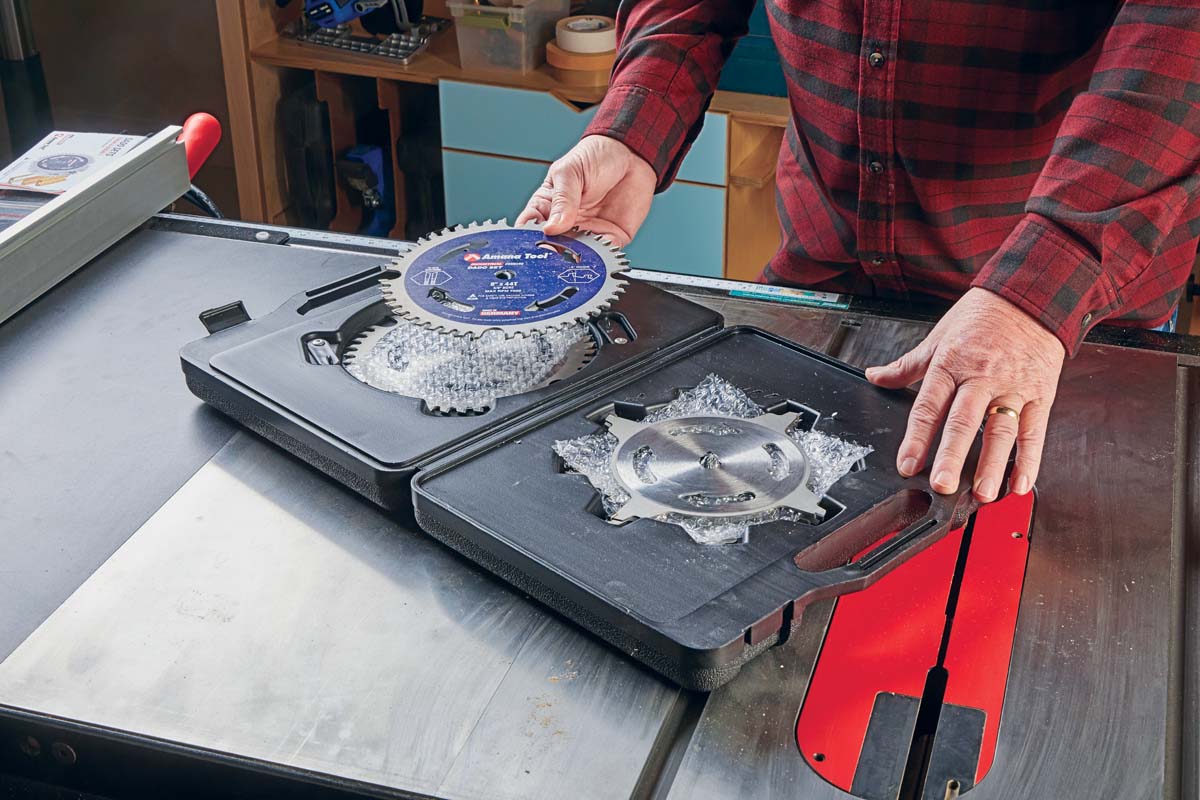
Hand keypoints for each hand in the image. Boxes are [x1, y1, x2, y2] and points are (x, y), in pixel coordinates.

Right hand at [516, 135, 656, 246]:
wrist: (632, 154)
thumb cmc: (596, 156)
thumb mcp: (570, 171)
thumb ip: (562, 199)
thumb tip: (552, 226)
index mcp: (548, 205)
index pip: (530, 226)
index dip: (525, 237)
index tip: (528, 244)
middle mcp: (566, 223)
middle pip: (553, 247)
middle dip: (552, 253)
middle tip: (554, 254)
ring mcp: (587, 232)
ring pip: (577, 255)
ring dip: (576, 259)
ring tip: (576, 256)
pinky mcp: (610, 237)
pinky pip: (604, 255)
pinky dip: (600, 258)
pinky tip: (598, 253)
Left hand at [865, 288, 1064, 502]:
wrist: (1030, 296)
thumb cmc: (983, 316)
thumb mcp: (938, 337)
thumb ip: (907, 365)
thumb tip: (875, 376)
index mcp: (951, 364)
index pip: (929, 406)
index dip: (916, 438)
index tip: (907, 464)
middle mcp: (981, 377)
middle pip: (963, 421)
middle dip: (951, 456)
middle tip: (942, 484)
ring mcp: (1013, 386)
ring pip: (1000, 430)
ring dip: (991, 465)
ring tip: (982, 493)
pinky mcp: (1040, 393)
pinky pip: (1035, 430)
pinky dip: (1029, 459)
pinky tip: (1020, 481)